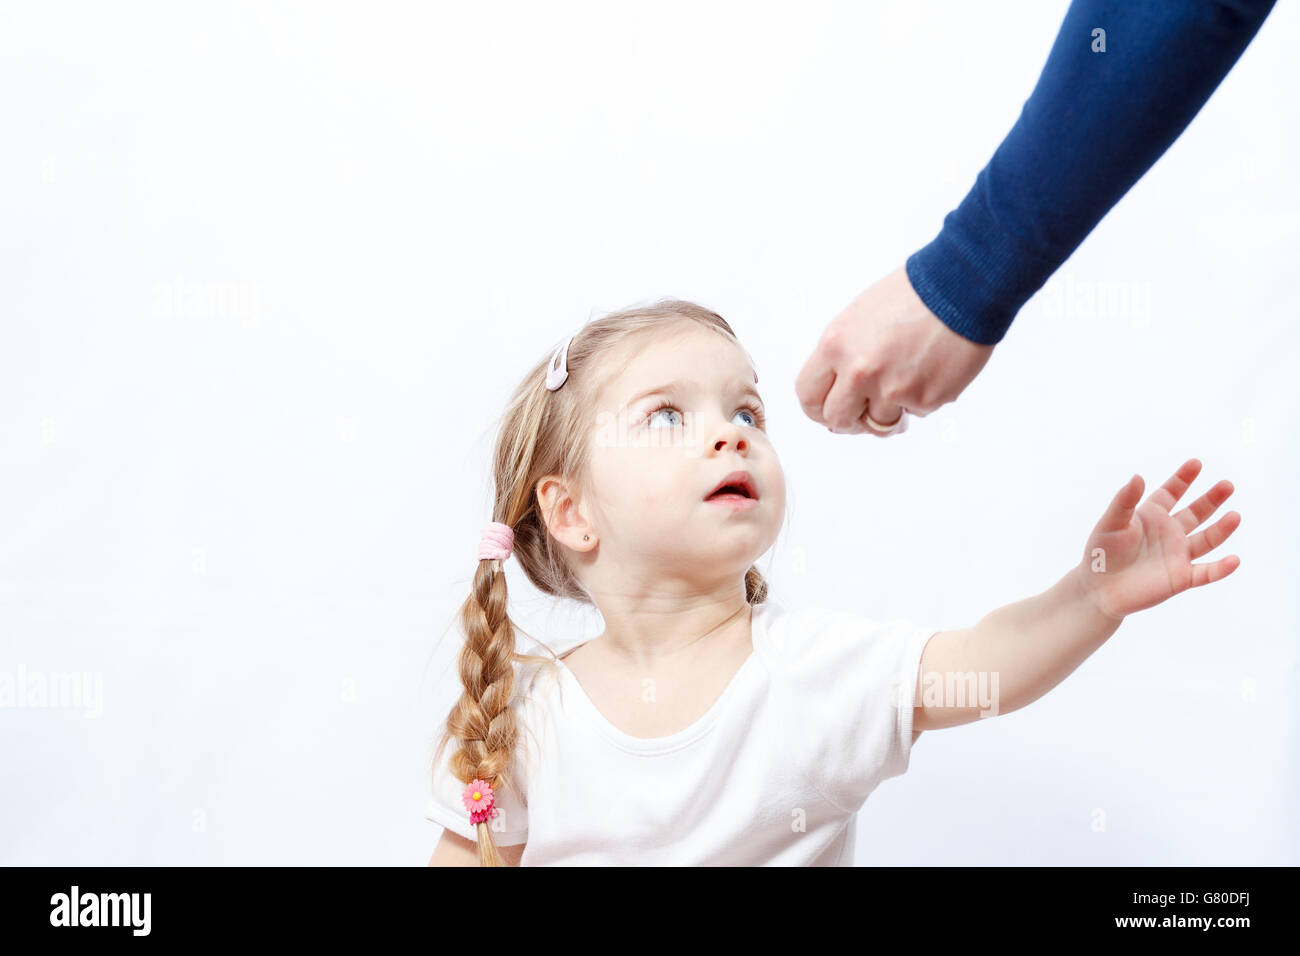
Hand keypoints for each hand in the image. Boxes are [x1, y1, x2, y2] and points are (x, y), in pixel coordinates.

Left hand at [794, 265, 994, 434]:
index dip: (818, 408)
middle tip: (863, 412)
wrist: (962, 286)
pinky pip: (915, 413)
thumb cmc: (913, 295)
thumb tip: (839, 395)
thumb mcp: (858, 318)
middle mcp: (859, 372)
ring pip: (878, 423)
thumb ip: (843, 356)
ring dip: (889, 410)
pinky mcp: (926, 400)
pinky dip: (921, 398)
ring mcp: (893, 389)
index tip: (829, 410)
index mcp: (836, 346)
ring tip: (906, 381)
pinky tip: (931, 369)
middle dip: (850, 420)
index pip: (808, 395)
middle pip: (838, 420)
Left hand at [1077, 459, 1240, 620]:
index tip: (1196, 463)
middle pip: (1196, 512)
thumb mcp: (1111, 522)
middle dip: (1211, 499)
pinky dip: (1221, 568)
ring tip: (1235, 516)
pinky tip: (1234, 560)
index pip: (1172, 492)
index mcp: (1152, 515)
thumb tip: (1138, 476)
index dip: (1183, 478)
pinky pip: (1206, 573)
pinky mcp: (1181, 578)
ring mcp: (1177, 555)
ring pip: (1206, 539)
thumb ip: (1125, 500)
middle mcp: (1169, 532)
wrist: (1098, 588)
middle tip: (1227, 485)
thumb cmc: (1102, 552)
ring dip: (1222, 529)